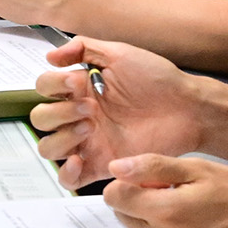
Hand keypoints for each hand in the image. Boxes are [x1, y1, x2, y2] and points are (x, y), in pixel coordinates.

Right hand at [28, 37, 204, 188]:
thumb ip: (84, 48)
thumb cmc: (158, 80)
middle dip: (58, 112)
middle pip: (40, 118)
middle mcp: (80, 115)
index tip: (78, 82)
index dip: (53, 85)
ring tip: (89, 128)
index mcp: (80, 89)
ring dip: (61, 137)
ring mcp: (88, 142)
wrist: (187, 109)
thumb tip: (51, 54)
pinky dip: (66, 173)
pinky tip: (79, 160)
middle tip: (90, 108)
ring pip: (48, 147)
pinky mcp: (101, 164)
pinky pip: (69, 179)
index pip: (45, 87)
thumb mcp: (120, 54)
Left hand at [100, 154, 227, 227]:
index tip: (151, 182)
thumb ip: (153, 167)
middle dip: (139, 203)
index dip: (128, 185)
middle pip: (123, 217)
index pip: (114, 196)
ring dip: (150, 225)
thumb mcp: (199, 170)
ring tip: (185, 217)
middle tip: (173, 198)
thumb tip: (116, 168)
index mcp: (166, 211)